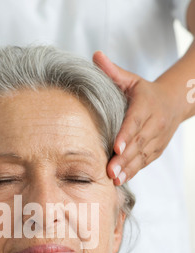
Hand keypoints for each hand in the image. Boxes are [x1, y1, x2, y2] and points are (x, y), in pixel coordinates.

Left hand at [93, 51, 181, 184]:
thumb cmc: (145, 92)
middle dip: (124, 159)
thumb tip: (95, 56)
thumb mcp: (131, 80)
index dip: (127, 135)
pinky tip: (121, 179)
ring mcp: (157, 138)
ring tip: (114, 179)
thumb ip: (113, 71)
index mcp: (146, 105)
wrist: (174, 102)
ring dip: (128, 169)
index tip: (116, 147)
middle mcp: (155, 123)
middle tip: (109, 171)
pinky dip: (134, 171)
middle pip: (139, 143)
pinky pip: (145, 162)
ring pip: (143, 156)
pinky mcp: (157, 150)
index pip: (135, 121)